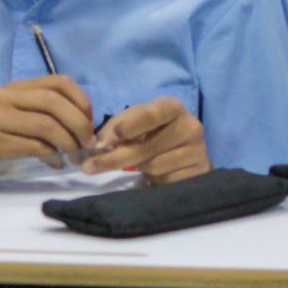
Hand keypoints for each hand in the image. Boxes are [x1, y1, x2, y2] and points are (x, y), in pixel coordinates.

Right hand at [0, 75, 94, 164]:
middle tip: (88, 143)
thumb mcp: (12, 111)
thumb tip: (82, 122)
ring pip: (47, 125)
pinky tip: (56, 163)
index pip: (58, 81)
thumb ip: (40, 109)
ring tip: (75, 154)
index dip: (81, 99)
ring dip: (69, 142)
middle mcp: (5, 96)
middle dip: (79, 123)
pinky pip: (33, 146)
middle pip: (55, 102)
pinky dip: (52, 155)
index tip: (90, 119)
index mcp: (15, 86)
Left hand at [81, 96, 210, 183]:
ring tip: (133, 165)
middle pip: (149, 145)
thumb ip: (117, 127)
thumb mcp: (136, 122)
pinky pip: (165, 180)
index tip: (110, 138)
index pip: (153, 113)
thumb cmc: (155, 133)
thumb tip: (99, 144)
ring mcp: (197, 151)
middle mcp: (190, 126)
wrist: (185, 154)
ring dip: (135, 168)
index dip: (131, 125)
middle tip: (90, 166)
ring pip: (154, 165)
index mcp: (172, 107)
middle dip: (116, 157)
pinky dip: (152, 180)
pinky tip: (151, 175)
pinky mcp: (198, 173)